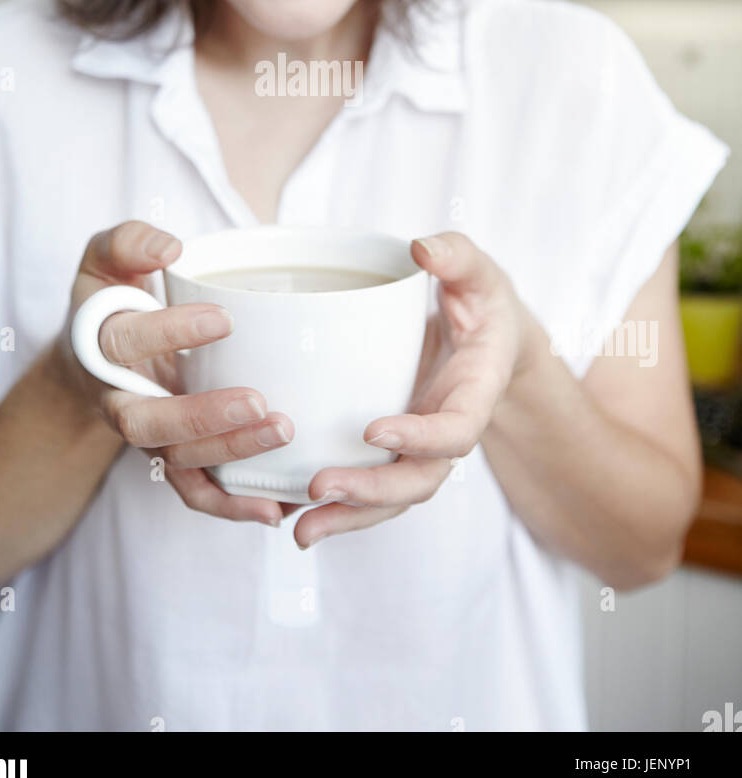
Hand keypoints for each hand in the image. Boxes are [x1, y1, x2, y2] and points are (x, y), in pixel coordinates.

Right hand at [53, 220, 294, 526]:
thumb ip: (128, 242)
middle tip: (258, 403)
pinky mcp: (171, 456)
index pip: (123, 342)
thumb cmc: (111, 298)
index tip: (222, 318)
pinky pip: (195, 490)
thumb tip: (170, 248)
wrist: (91, 357)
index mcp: (97, 346)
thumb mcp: (106, 258)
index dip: (168, 333)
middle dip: (201, 417)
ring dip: (229, 453)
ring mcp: (145, 433)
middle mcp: (116, 397)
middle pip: (147, 423)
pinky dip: (229, 506)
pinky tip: (273, 508)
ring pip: (177, 459)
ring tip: (283, 432)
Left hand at [290, 230, 541, 548]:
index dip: (421, 437)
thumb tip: (422, 248)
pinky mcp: (393, 450)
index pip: (457, 430)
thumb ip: (457, 256)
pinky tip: (288, 517)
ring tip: (298, 529)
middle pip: (419, 481)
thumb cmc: (483, 302)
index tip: (375, 429)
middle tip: (318, 487)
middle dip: (370, 491)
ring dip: (347, 517)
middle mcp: (448, 430)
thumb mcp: (478, 271)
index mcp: (476, 391)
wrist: (490, 338)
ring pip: (391, 498)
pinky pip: (369, 488)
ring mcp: (420, 447)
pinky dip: (335, 509)